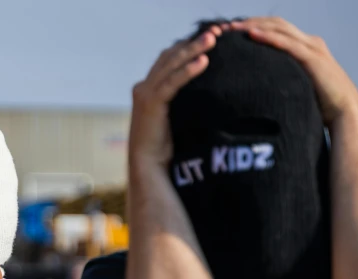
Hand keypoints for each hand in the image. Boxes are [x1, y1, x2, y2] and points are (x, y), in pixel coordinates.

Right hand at [129, 25, 219, 169]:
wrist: (148, 165)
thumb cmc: (164, 148)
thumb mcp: (175, 117)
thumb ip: (182, 102)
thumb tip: (206, 93)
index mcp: (147, 89)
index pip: (167, 60)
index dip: (186, 48)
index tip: (208, 41)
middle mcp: (143, 87)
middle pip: (169, 57)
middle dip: (192, 44)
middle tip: (214, 33)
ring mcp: (145, 93)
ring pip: (171, 64)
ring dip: (192, 50)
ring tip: (212, 40)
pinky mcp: (151, 102)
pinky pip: (172, 81)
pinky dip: (188, 70)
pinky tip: (203, 61)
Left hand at [232, 17, 357, 124]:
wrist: (344, 112)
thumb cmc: (320, 106)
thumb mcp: (296, 87)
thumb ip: (282, 81)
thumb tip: (259, 90)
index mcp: (305, 48)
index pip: (276, 30)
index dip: (254, 27)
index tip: (231, 33)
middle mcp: (309, 42)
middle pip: (275, 24)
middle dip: (249, 22)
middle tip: (225, 27)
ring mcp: (312, 48)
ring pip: (279, 28)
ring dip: (254, 25)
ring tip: (233, 27)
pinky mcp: (312, 58)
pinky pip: (287, 43)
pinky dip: (268, 37)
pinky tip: (251, 34)